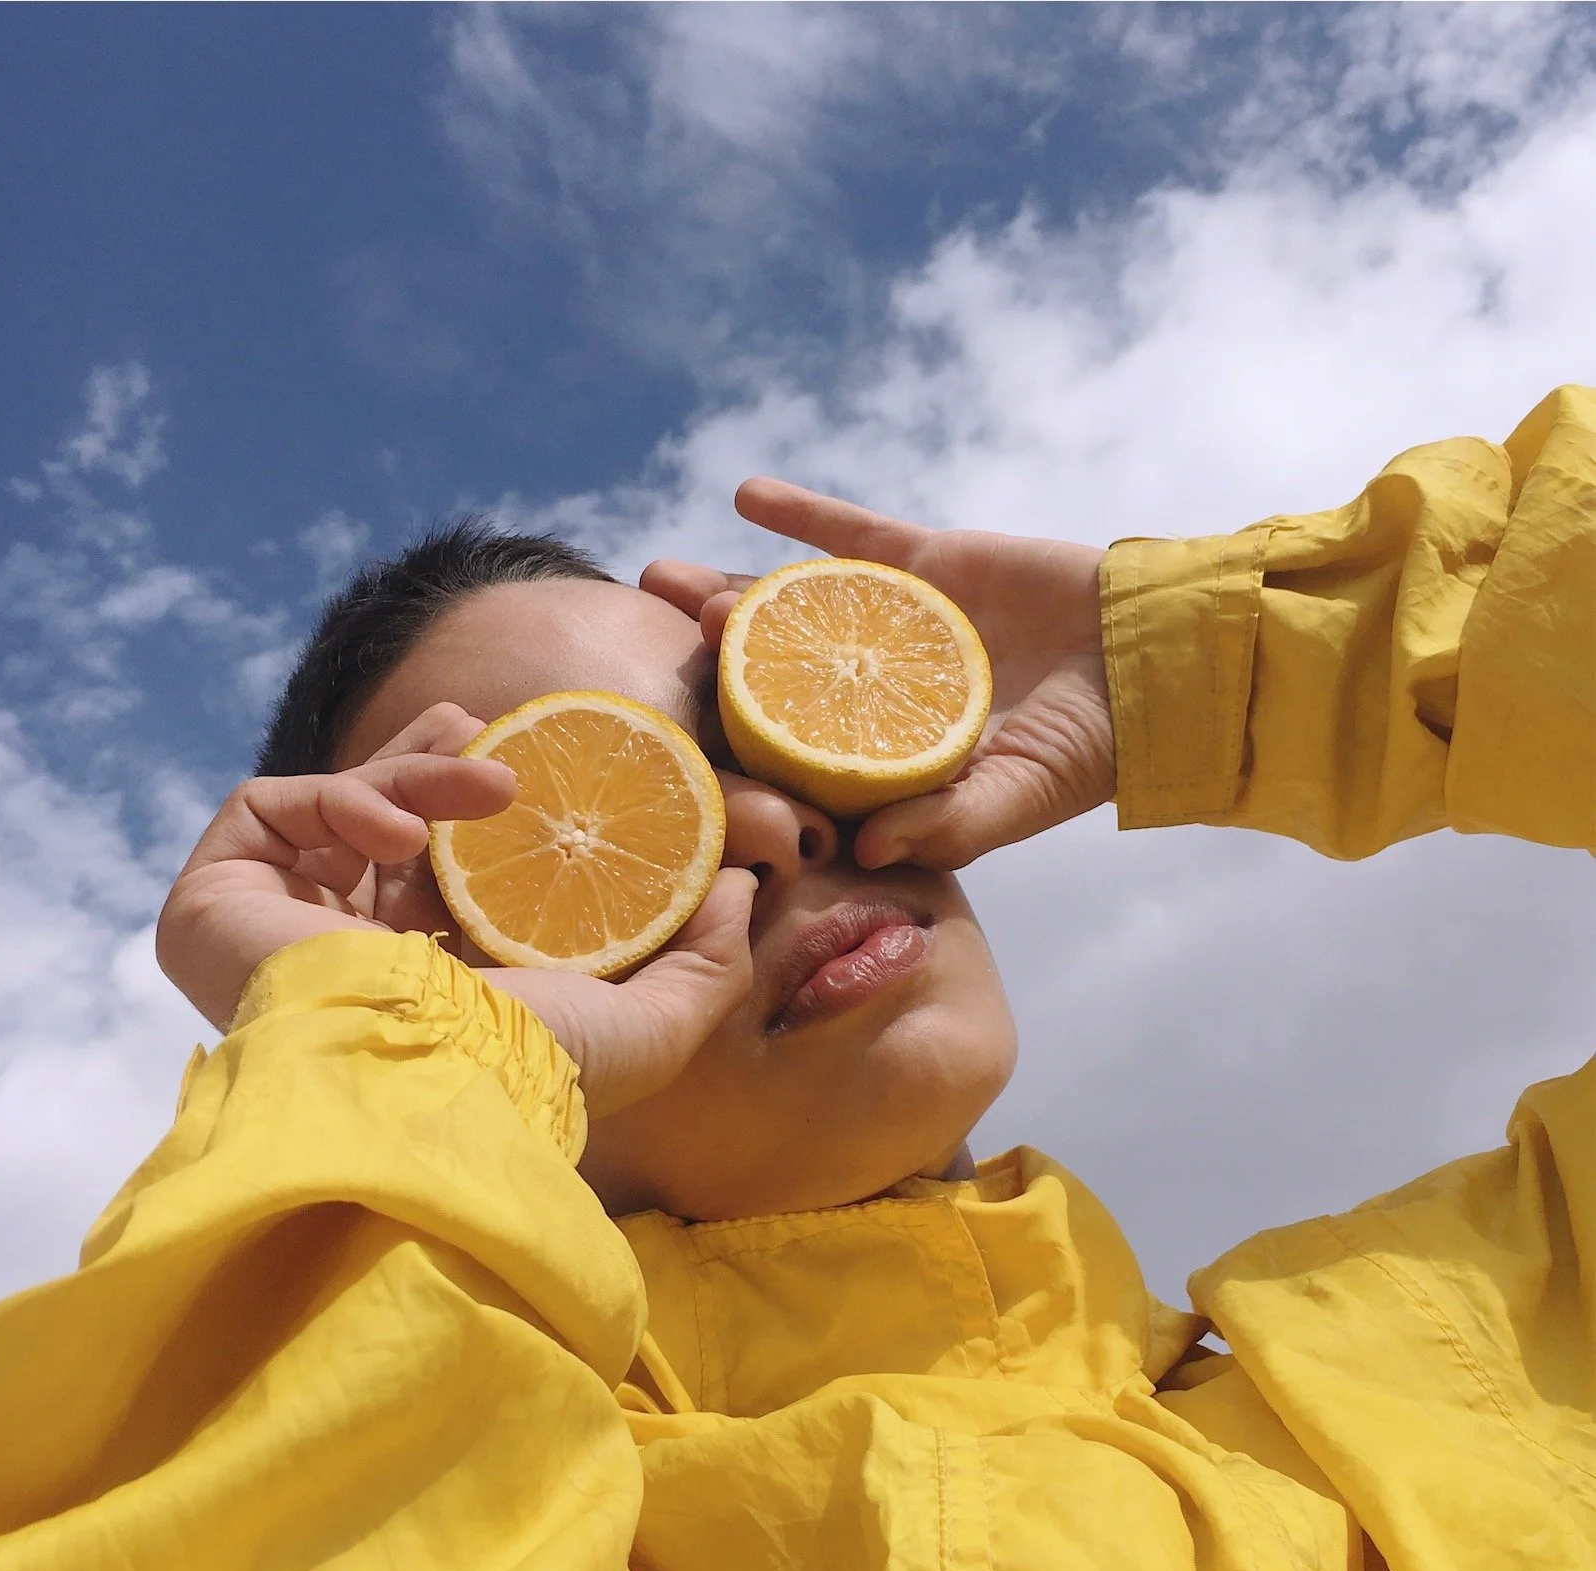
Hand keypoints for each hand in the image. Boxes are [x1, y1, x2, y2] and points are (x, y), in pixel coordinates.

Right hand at [157, 708, 755, 1116]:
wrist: (432, 1089)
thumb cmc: (536, 1074)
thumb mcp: (658, 1022)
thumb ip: (710, 957)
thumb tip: (738, 882)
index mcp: (433, 984)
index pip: (446, 874)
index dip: (478, 805)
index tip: (530, 756)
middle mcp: (350, 959)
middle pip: (382, 826)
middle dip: (433, 762)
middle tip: (489, 730)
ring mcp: (278, 931)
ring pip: (336, 809)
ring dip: (410, 772)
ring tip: (480, 785)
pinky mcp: (216, 905)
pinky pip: (271, 810)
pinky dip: (341, 796)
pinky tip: (400, 831)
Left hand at [642, 478, 1114, 868]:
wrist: (1155, 664)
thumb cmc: (1087, 751)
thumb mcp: (1014, 800)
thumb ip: (944, 827)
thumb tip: (859, 855)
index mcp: (881, 757)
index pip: (787, 756)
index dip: (729, 750)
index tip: (667, 744)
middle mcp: (872, 691)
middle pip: (767, 674)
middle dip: (703, 665)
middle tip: (633, 646)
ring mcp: (894, 623)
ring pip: (791, 602)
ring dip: (726, 589)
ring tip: (660, 577)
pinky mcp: (926, 563)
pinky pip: (851, 532)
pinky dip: (802, 515)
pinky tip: (744, 494)